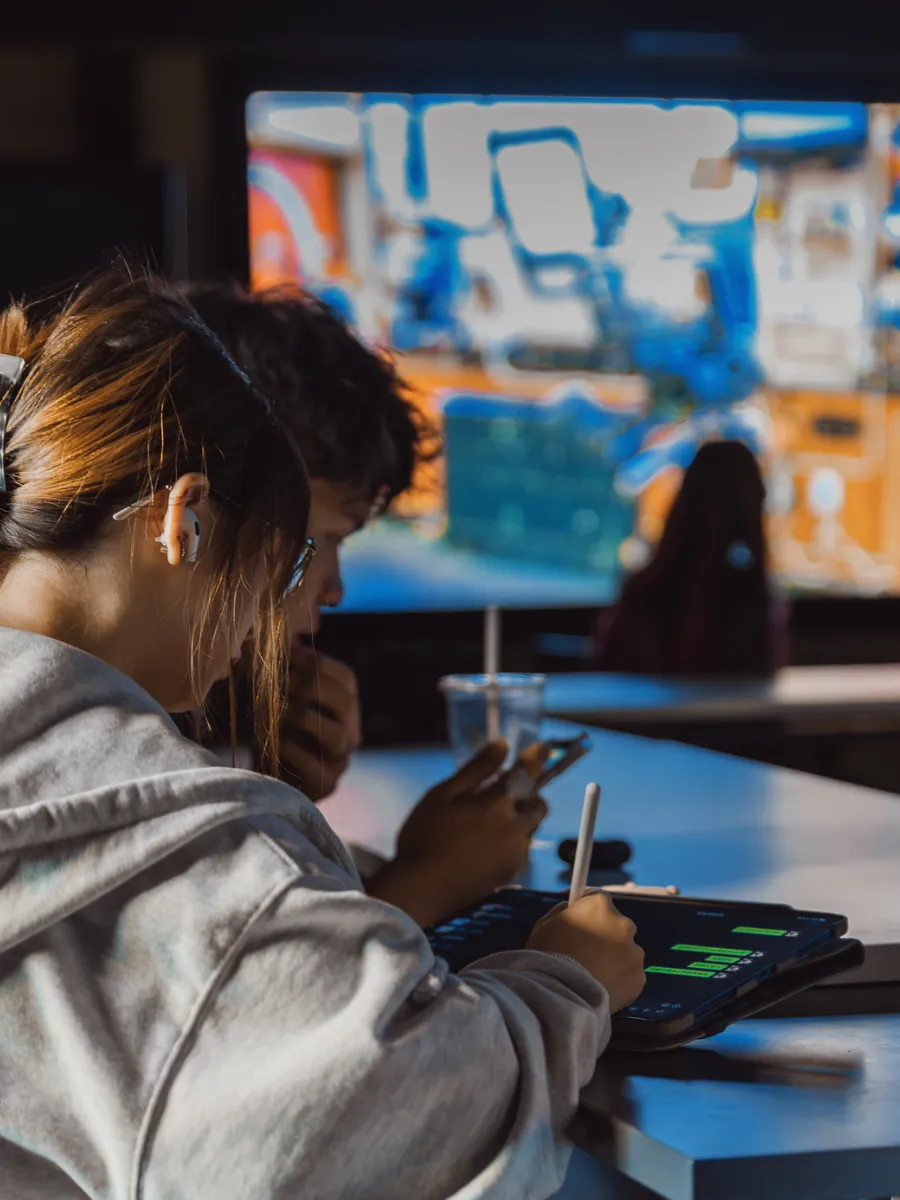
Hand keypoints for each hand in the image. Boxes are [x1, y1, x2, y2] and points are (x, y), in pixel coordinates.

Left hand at [279, 646, 361, 800]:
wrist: (258, 782)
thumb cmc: (268, 734)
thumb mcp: (276, 698)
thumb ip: (284, 672)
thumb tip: (285, 638)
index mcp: (343, 710)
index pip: (347, 679)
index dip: (319, 663)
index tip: (289, 657)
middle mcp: (348, 734)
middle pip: (345, 701)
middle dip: (311, 686)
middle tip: (283, 682)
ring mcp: (339, 762)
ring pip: (335, 734)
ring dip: (302, 717)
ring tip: (278, 713)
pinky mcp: (326, 786)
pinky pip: (316, 765)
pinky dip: (292, 749)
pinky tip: (275, 742)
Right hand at [367, 740, 548, 928]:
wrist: (422, 889)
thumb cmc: (426, 836)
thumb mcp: (443, 794)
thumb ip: (477, 768)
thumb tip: (503, 744)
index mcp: (498, 801)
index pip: (528, 771)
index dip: (537, 757)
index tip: (543, 748)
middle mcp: (515, 826)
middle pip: (537, 802)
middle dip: (528, 793)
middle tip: (502, 793)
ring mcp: (517, 852)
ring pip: (530, 826)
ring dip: (520, 818)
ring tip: (489, 822)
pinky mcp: (512, 872)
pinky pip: (521, 848)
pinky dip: (511, 840)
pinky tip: (485, 846)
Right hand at [527, 891, 645, 1012]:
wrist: (560, 996)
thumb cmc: (548, 954)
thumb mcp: (546, 924)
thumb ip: (564, 912)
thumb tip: (574, 910)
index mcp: (600, 905)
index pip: (599, 900)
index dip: (589, 912)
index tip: (580, 925)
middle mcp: (624, 924)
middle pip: (616, 926)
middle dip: (605, 936)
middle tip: (587, 954)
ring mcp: (635, 953)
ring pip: (625, 952)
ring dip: (614, 959)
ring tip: (594, 976)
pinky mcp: (639, 979)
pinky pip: (630, 975)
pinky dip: (620, 980)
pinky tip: (602, 989)